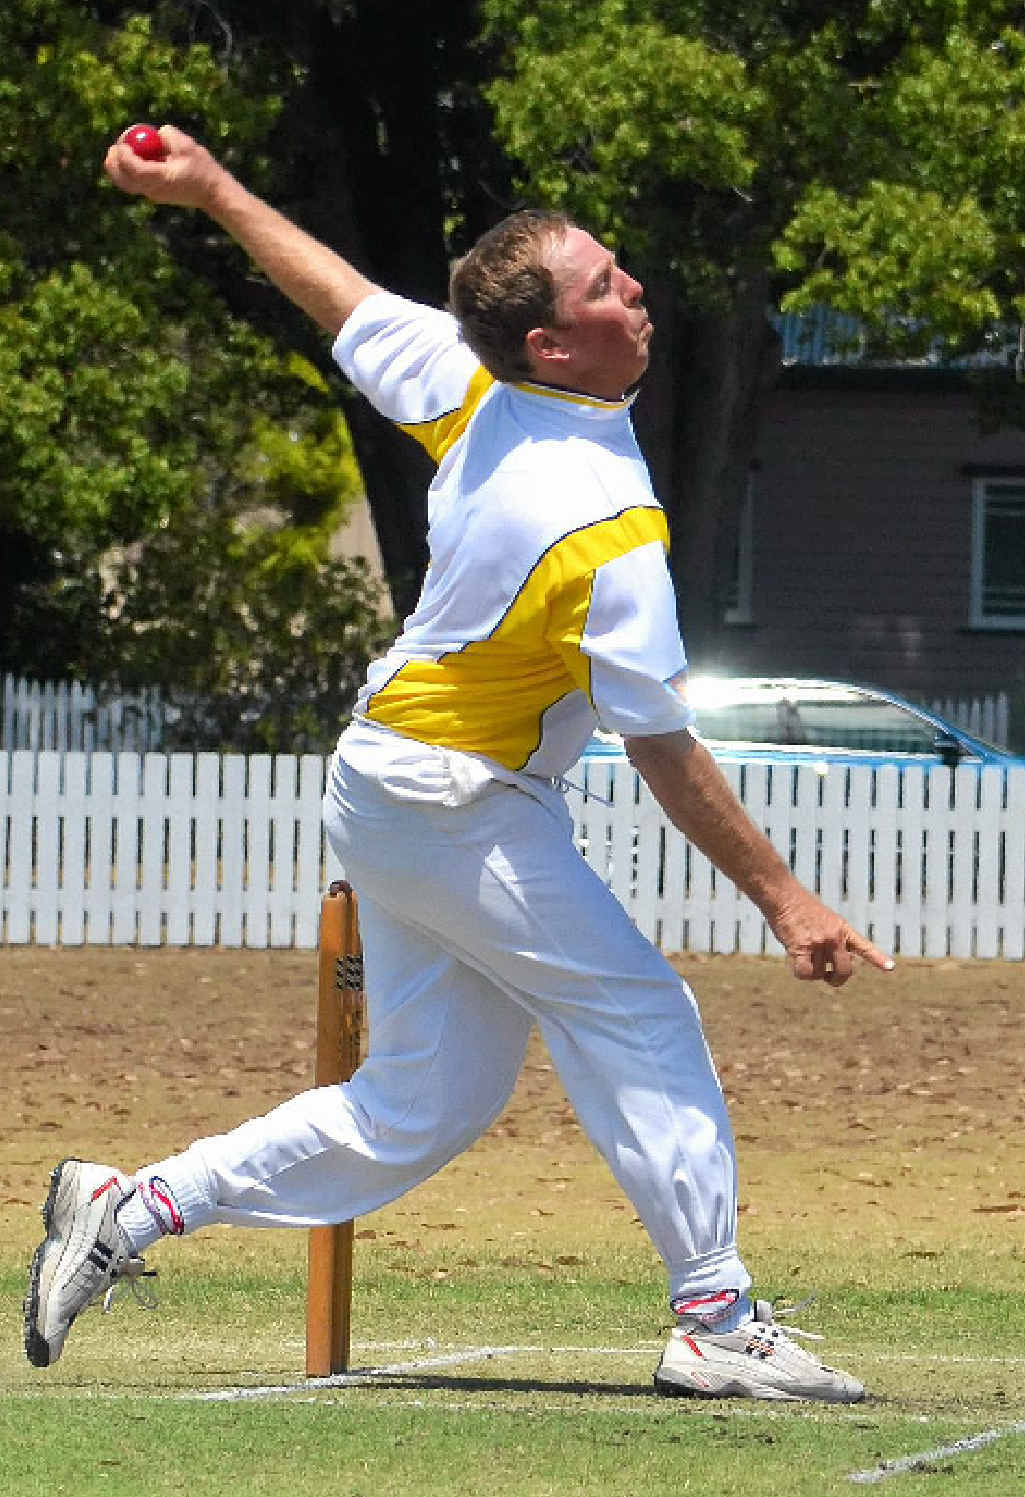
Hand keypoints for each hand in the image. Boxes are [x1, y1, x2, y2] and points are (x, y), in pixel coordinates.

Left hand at [104, 125, 226, 211]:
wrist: (213, 193)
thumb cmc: (203, 169)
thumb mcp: (187, 146)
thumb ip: (168, 135)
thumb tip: (155, 133)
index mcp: (161, 178)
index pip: (133, 169)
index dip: (124, 155)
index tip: (122, 142)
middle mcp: (154, 190)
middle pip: (124, 180)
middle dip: (115, 163)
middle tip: (115, 148)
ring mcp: (154, 194)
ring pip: (127, 183)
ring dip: (121, 167)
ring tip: (122, 151)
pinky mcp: (156, 194)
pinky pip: (135, 183)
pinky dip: (130, 171)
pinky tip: (137, 158)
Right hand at [770, 889, 893, 986]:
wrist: (783, 895)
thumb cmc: (799, 907)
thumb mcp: (823, 919)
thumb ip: (831, 939)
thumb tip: (826, 967)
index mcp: (842, 929)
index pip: (864, 946)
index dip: (877, 959)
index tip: (891, 967)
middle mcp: (834, 937)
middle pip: (845, 971)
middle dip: (836, 979)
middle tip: (829, 978)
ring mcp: (819, 942)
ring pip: (819, 973)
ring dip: (811, 970)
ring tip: (801, 953)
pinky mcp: (801, 947)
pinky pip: (806, 973)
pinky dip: (801, 974)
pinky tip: (796, 964)